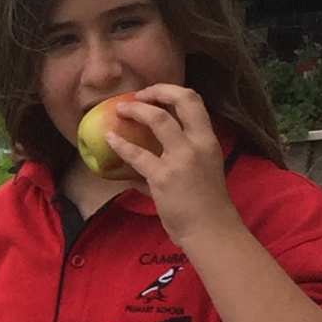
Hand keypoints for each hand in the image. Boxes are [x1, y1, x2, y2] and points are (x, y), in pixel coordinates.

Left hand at [98, 82, 235, 247]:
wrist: (210, 230)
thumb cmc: (206, 205)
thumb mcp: (203, 171)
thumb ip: (181, 158)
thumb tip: (149, 158)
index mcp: (209, 141)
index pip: (195, 101)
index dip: (172, 91)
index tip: (154, 94)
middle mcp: (198, 143)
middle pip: (181, 100)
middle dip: (157, 90)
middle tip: (137, 95)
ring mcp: (181, 158)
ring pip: (158, 119)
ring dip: (135, 110)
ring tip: (119, 110)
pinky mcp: (163, 176)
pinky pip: (136, 154)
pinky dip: (120, 144)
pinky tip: (110, 139)